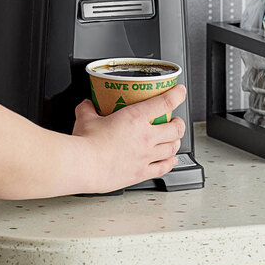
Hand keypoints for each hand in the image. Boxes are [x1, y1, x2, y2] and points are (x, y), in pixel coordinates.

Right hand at [72, 84, 186, 193]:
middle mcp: (146, 137)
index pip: (165, 102)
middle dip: (179, 123)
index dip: (177, 94)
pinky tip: (171, 160)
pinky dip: (170, 162)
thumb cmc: (86, 143)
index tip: (180, 91)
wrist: (84, 166)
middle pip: (175, 128)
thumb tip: (87, 104)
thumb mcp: (86, 118)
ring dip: (176, 141)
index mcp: (135, 118)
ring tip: (173, 138)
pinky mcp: (141, 172)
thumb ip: (88, 108)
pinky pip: (163, 168)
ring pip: (172, 148)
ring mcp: (146, 156)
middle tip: (175, 120)